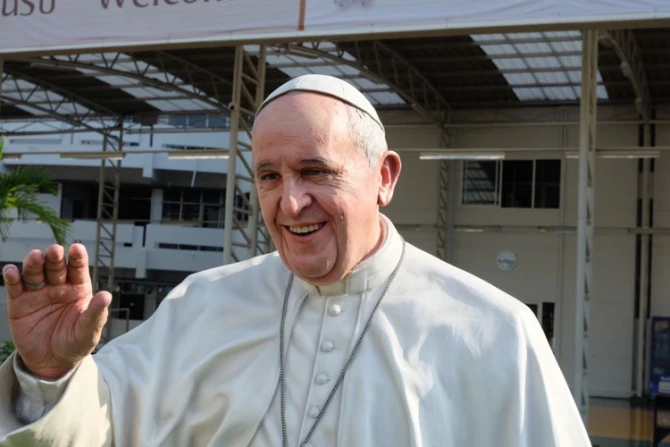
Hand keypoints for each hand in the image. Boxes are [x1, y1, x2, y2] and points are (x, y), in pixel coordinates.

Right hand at [2, 244, 111, 378]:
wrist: (52, 362)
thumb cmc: (76, 343)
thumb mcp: (88, 331)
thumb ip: (96, 314)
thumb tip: (106, 295)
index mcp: (78, 288)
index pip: (78, 269)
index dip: (78, 258)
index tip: (77, 248)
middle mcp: (58, 286)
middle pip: (55, 267)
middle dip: (55, 257)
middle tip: (54, 251)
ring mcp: (38, 293)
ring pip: (35, 273)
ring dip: (34, 263)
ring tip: (35, 256)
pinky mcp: (19, 303)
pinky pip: (15, 287)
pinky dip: (12, 277)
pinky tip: (11, 271)